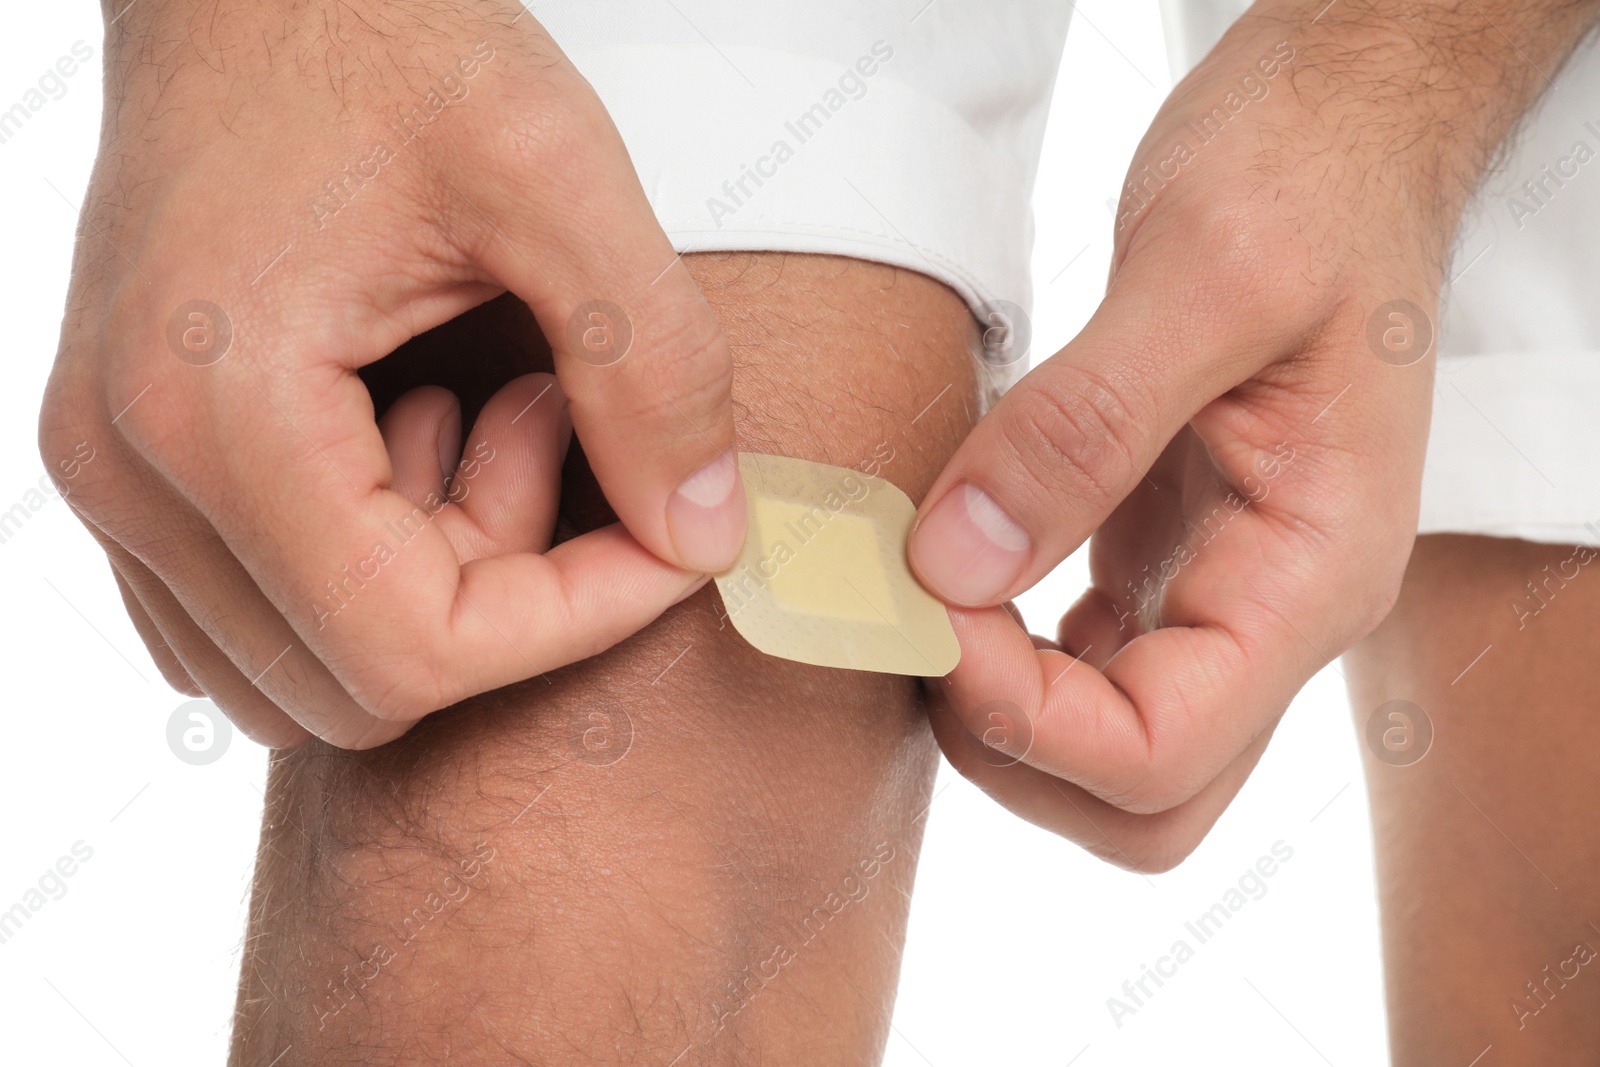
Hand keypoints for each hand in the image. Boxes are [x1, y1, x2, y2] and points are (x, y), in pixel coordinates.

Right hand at [37, 1, 744, 748]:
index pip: (415, 651)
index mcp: (213, 414)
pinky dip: (366, 572)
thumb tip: (704, 535)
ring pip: (306, 669)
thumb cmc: (382, 37)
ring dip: (436, 583)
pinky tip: (410, 438)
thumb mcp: (558, 174)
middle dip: (506, 595)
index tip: (666, 531)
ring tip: (481, 415)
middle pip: (360, 682)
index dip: (575, 617)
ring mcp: (111, 477)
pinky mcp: (129, 464)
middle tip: (551, 424)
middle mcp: (128, 471)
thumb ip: (652, 367)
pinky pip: (254, 617)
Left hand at [909, 4, 1593, 868]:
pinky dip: (1006, 653)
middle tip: (915, 621)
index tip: (927, 608)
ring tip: (917, 597)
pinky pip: (1086, 666)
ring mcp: (1223, 592)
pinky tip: (956, 576)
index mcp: (1311, 576)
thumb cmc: (1305, 178)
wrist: (1342, 132)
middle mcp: (1275, 613)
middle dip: (1007, 743)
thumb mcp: (1202, 272)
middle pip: (1142, 800)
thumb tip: (957, 568)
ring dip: (998, 709)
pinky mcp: (1169, 556)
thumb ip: (1083, 427)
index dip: (1021, 716)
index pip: (1159, 757)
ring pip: (1109, 751)